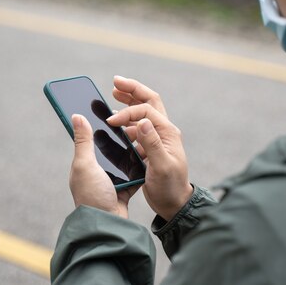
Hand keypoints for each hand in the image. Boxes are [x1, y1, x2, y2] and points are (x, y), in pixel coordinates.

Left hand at [69, 114, 137, 217]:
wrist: (109, 224)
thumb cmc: (91, 195)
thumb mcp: (85, 165)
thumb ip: (83, 141)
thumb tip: (76, 115)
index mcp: (84, 163)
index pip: (88, 137)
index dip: (93, 122)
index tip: (101, 104)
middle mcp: (97, 170)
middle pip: (109, 146)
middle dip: (118, 134)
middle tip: (128, 117)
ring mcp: (111, 179)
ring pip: (123, 157)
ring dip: (131, 148)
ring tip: (141, 132)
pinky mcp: (124, 187)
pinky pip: (134, 172)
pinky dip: (140, 164)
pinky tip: (147, 151)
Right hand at [107, 76, 192, 220]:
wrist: (174, 204)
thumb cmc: (169, 188)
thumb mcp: (161, 167)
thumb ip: (152, 144)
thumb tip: (143, 121)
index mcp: (168, 132)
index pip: (146, 111)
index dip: (127, 112)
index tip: (110, 122)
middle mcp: (164, 131)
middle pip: (148, 101)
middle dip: (132, 89)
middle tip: (115, 81)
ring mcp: (157, 138)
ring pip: (143, 111)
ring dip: (129, 101)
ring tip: (114, 93)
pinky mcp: (150, 146)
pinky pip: (138, 125)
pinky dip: (126, 118)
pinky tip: (115, 120)